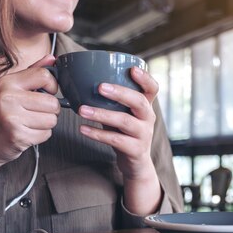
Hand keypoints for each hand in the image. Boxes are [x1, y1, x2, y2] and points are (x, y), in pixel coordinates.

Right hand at [0, 55, 60, 168]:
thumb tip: (52, 59)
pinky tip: (26, 133)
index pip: (44, 75)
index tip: (47, 92)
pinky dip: (40, 136)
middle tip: (34, 113)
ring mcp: (12, 117)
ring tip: (28, 123)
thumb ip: (32, 73)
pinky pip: (46, 134)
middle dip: (49, 111)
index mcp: (8, 82)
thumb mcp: (11, 89)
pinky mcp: (18, 135)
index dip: (52, 86)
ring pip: (52, 119)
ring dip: (45, 124)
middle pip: (52, 102)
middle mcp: (8, 97)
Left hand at [78, 66, 162, 214]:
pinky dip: (98, 134)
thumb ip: (110, 101)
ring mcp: (144, 135)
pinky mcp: (136, 150)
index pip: (152, 88)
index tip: (132, 69)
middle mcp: (148, 118)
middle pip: (139, 101)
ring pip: (125, 121)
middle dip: (120, 92)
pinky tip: (83, 129)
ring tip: (82, 110)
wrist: (136, 163)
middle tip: (100, 87)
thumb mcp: (122, 114)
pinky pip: (116, 140)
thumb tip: (79, 81)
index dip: (145, 78)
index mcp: (146, 106)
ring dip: (102, 114)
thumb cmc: (124, 133)